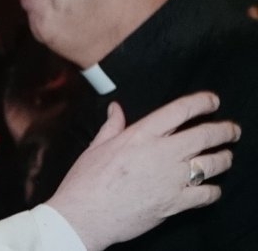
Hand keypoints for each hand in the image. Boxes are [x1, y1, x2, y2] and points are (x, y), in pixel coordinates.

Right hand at [47, 92, 240, 250]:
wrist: (85, 215)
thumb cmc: (86, 181)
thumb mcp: (96, 147)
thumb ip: (112, 126)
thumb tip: (115, 109)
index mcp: (141, 135)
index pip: (180, 110)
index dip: (202, 102)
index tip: (212, 101)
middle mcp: (161, 153)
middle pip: (205, 135)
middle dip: (225, 130)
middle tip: (232, 130)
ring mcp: (171, 179)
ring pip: (212, 163)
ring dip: (223, 158)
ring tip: (226, 156)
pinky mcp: (176, 203)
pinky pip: (207, 194)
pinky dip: (213, 190)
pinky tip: (211, 188)